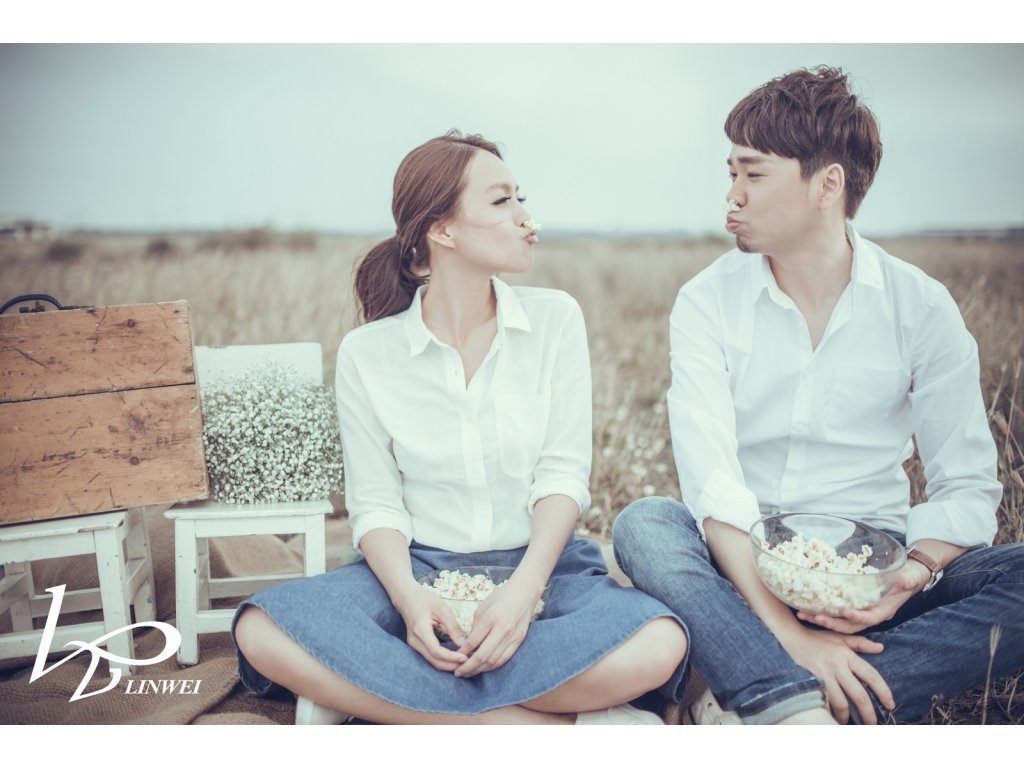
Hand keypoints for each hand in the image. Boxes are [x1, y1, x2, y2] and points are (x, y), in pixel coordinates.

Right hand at [395, 589, 469, 672]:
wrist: (407, 599)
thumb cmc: (425, 600)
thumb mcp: (442, 608)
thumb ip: (453, 626)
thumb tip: (464, 643)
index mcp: (420, 630)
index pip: (436, 651)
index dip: (451, 657)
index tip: (466, 658)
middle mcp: (414, 641)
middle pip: (434, 661)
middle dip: (452, 664)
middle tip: (470, 662)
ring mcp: (413, 645)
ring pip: (432, 662)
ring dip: (449, 665)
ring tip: (465, 661)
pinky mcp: (416, 646)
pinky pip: (431, 658)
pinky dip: (443, 661)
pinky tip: (455, 658)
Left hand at [452, 577, 538, 678]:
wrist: (523, 594)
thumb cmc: (500, 599)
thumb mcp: (482, 609)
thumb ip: (475, 629)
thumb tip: (466, 647)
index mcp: (491, 618)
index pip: (473, 642)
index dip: (462, 653)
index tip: (454, 658)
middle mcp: (503, 629)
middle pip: (483, 656)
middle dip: (468, 667)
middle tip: (458, 673)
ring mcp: (512, 636)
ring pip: (494, 661)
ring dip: (479, 670)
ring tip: (468, 673)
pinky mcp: (519, 641)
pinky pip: (504, 659)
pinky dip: (492, 666)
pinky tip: (483, 668)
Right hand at [781, 627, 894, 723]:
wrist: (791, 636)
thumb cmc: (817, 638)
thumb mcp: (840, 637)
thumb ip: (860, 644)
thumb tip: (881, 648)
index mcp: (847, 655)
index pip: (872, 676)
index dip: (884, 692)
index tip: (891, 705)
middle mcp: (838, 665)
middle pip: (859, 695)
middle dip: (868, 714)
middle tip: (873, 724)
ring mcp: (824, 673)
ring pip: (841, 702)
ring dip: (846, 717)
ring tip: (848, 723)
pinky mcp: (811, 680)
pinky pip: (824, 701)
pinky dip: (829, 711)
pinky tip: (831, 716)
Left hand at [796, 560, 930, 633]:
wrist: (909, 575)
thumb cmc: (910, 575)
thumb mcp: (911, 576)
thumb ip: (907, 580)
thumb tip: (904, 579)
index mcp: (885, 610)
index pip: (871, 617)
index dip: (859, 617)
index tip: (846, 613)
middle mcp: (872, 613)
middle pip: (851, 625)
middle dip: (833, 623)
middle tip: (815, 618)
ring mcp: (863, 611)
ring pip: (841, 622)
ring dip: (823, 620)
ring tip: (803, 615)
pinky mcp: (855, 605)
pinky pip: (838, 613)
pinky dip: (824, 612)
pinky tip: (808, 606)